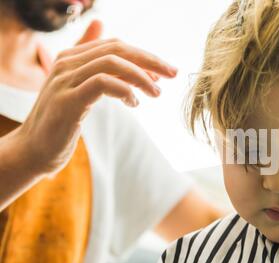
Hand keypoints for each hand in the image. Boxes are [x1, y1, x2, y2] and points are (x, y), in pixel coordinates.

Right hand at [18, 20, 176, 175]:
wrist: (34, 149)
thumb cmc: (61, 120)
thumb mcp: (78, 88)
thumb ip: (92, 61)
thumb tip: (102, 27)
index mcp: (71, 57)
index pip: (115, 45)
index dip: (144, 56)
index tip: (164, 71)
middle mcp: (66, 63)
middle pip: (117, 49)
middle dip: (150, 60)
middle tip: (172, 74)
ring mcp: (65, 80)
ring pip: (112, 63)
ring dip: (141, 77)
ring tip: (156, 92)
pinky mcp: (68, 101)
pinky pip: (103, 84)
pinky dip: (125, 90)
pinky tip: (134, 103)